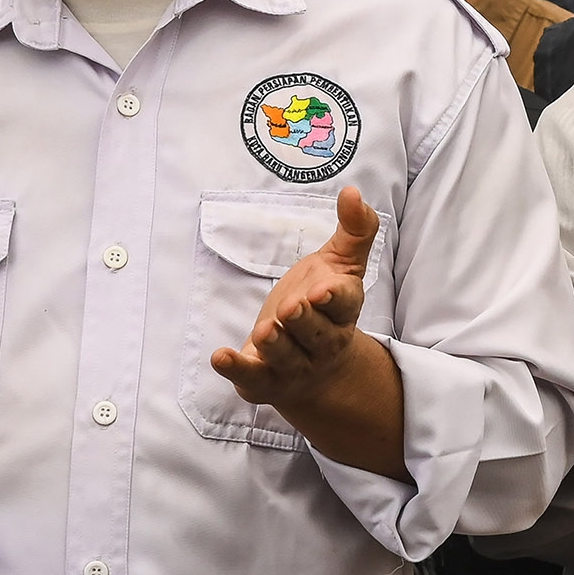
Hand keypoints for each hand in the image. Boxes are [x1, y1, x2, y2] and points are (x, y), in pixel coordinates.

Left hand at [210, 186, 404, 471]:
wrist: (318, 370)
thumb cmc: (324, 307)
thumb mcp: (340, 266)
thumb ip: (353, 231)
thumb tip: (353, 193)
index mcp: (343, 311)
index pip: (345, 305)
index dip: (335, 299)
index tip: (322, 290)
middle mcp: (323, 343)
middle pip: (316, 334)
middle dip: (303, 321)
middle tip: (290, 308)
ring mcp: (294, 366)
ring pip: (287, 358)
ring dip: (276, 346)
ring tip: (265, 331)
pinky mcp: (265, 381)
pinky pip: (251, 378)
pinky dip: (237, 369)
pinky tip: (220, 356)